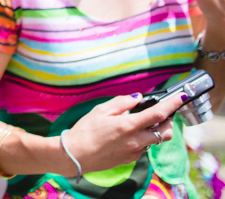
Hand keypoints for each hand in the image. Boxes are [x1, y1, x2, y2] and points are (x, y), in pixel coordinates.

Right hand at [62, 92, 184, 173]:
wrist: (76, 155)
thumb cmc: (85, 131)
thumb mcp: (100, 110)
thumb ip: (122, 102)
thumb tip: (137, 98)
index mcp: (129, 125)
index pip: (159, 114)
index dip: (173, 105)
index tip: (181, 97)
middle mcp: (136, 140)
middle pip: (165, 132)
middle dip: (168, 121)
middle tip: (161, 113)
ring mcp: (135, 152)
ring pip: (155, 141)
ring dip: (155, 130)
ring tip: (142, 123)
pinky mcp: (130, 159)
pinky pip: (144, 148)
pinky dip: (142, 139)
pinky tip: (128, 135)